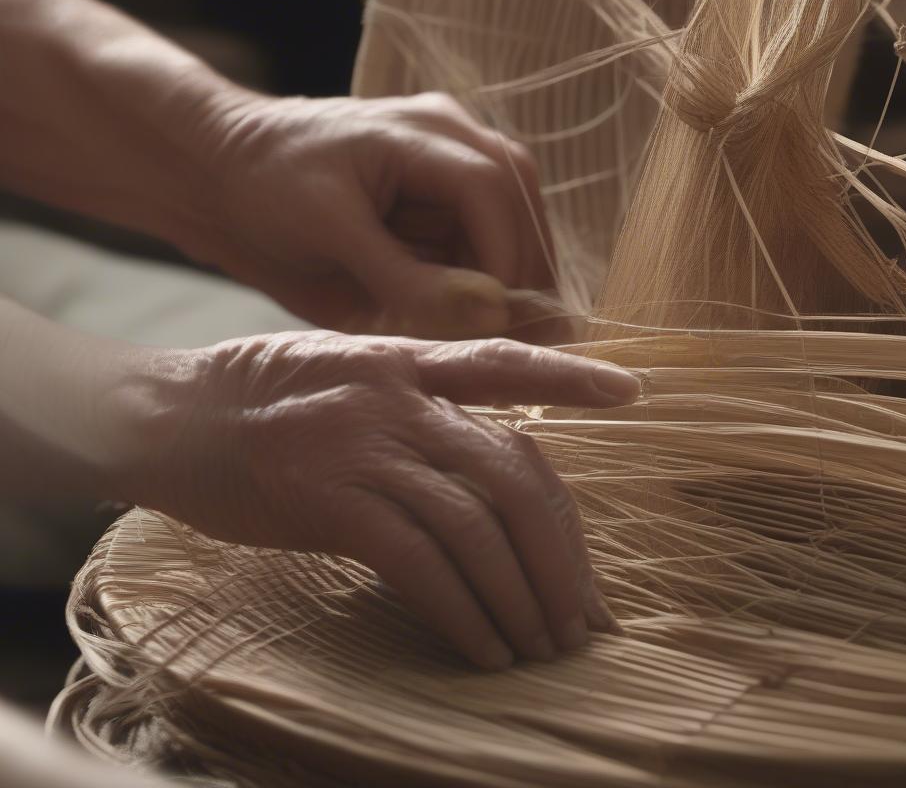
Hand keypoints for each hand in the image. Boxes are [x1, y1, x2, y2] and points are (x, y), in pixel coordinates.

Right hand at [123, 331, 639, 668]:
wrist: (168, 417)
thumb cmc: (260, 399)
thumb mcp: (347, 372)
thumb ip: (417, 403)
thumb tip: (487, 463)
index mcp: (406, 360)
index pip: (505, 361)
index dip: (572, 378)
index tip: (633, 394)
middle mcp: (396, 399)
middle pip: (513, 470)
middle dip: (563, 550)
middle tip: (585, 612)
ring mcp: (363, 447)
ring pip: (476, 524)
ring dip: (521, 595)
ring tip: (543, 644)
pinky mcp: (327, 501)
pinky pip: (420, 562)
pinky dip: (464, 611)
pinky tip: (484, 647)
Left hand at [201, 92, 554, 338]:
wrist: (222, 177)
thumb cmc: (266, 187)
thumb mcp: (330, 232)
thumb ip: (407, 276)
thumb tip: (492, 312)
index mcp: (423, 131)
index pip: (492, 190)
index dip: (507, 258)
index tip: (502, 320)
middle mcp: (450, 142)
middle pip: (519, 204)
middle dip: (526, 272)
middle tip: (529, 337)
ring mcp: (448, 168)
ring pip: (511, 226)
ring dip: (512, 282)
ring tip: (507, 337)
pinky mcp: (437, 203)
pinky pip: (481, 245)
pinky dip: (484, 286)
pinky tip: (478, 322)